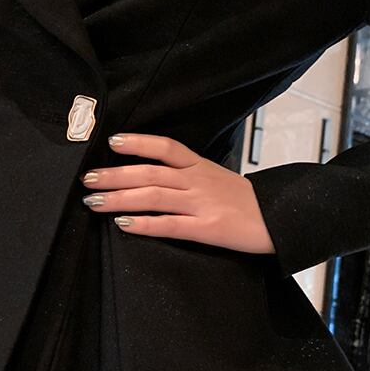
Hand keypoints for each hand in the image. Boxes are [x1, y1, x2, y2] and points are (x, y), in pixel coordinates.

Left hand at [81, 133, 274, 254]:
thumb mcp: (218, 179)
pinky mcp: (207, 228)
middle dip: (115, 174)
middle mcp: (198, 181)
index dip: (138, 143)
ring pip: (154, 196)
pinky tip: (123, 224)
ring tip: (94, 201)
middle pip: (150, 172)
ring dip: (120, 198)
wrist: (281, 220)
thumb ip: (189, 176)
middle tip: (87, 179)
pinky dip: (144, 224)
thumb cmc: (246, 203)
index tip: (112, 142)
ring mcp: (202, 204)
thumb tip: (154, 177)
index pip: (166, 147)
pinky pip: (170, 225)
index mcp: (201, 166)